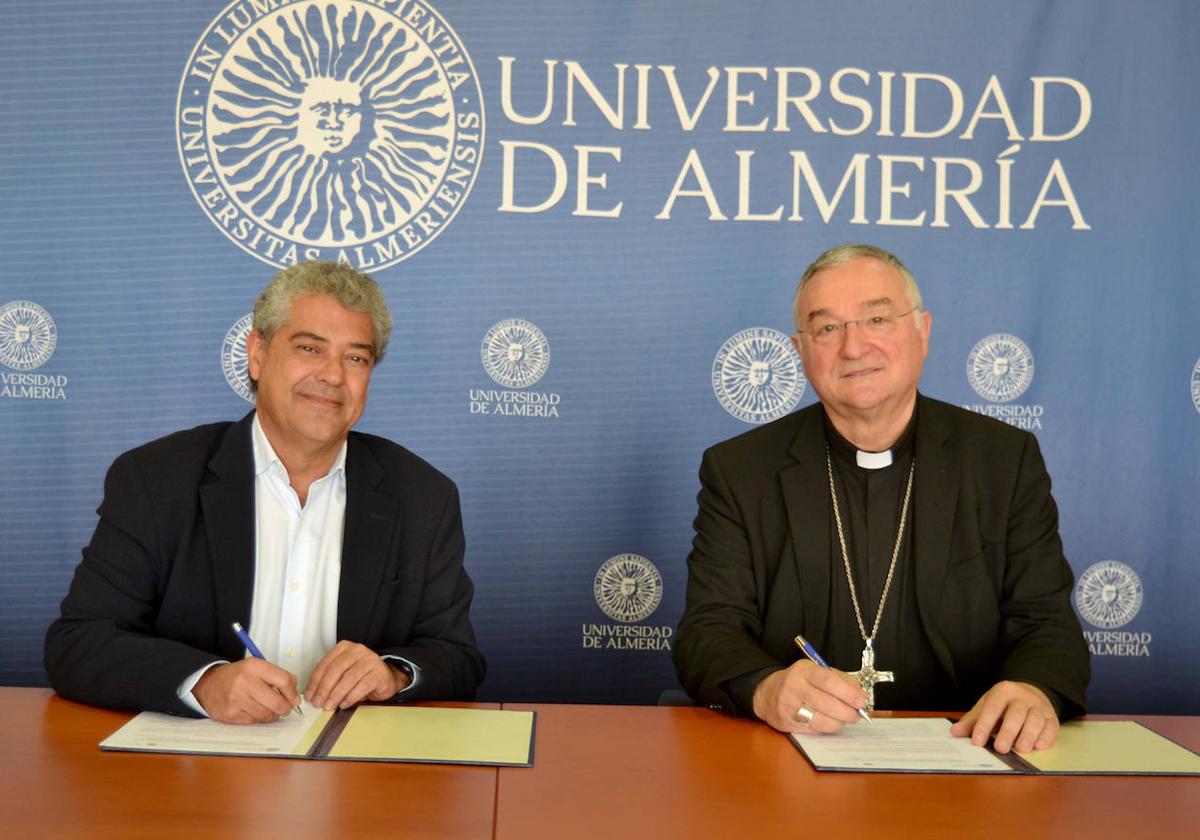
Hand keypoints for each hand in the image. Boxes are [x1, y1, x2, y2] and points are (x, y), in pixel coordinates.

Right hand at [193, 659, 299, 723]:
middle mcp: (245, 682)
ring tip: (269, 708)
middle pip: (278, 702)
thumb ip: (277, 676)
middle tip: (286, 708)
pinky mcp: (231, 714)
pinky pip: (254, 721)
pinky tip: (254, 710)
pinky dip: (259, 718)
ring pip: (267, 715)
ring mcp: (237, 700)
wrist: (209, 684)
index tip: (295, 698)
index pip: (284, 681)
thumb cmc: (237, 676)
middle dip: (286, 708)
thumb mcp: (257, 667)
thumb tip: (295, 692)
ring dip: (272, 714)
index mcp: (254, 667)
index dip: (293, 692)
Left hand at [305, 641, 409, 710]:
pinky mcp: (379, 672)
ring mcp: (370, 660)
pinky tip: (344, 704)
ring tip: (329, 706)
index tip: (310, 696)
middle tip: (318, 703)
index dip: (315, 682)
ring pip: (348, 678)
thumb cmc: (361, 676)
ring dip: (336, 695)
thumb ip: (329, 680)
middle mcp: (357, 650)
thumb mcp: (342, 674)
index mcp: (344, 648)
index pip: (325, 664)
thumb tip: (312, 695)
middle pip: (336, 670)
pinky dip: (351, 697)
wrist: (386, 678)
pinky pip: (363, 685)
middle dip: (324, 689)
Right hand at [751, 660, 867, 733]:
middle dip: (848, 711)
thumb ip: (841, 680)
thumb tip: (860, 695)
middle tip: (857, 714)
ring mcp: (789, 706)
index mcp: (804, 670)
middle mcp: (795, 686)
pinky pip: (815, 729)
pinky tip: (831, 722)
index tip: (861, 700)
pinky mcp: (788, 722)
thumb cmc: (798, 682)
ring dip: (840, 722)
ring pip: (823, 720)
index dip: (849, 693)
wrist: (767, 693)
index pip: (829, 681)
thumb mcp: (816, 672)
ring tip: (845, 718)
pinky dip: (828, 727)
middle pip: (828, 703)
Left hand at [950, 680, 1058, 753]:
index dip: (984, 725)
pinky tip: (1039, 746)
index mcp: (1003, 691)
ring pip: (1035, 720)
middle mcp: (1022, 697)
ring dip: (1028, 735)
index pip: (992, 708)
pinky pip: (1051, 726)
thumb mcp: (986, 706)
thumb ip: (972, 721)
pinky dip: (1046, 737)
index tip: (977, 741)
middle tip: (1000, 748)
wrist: (1030, 693)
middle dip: (1008, 732)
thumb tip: (955, 732)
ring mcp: (1038, 706)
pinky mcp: (1052, 717)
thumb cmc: (1004, 704)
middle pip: (1015, 714)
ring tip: (1021, 749)